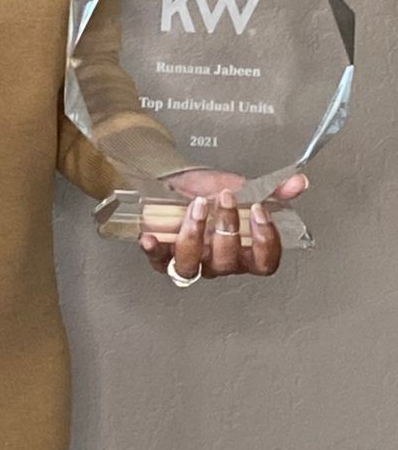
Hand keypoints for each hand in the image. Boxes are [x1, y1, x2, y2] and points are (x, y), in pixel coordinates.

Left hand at [137, 171, 309, 280]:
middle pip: (228, 262)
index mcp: (243, 252)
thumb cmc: (207, 191)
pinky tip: (151, 237)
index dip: (265, 242)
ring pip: (192, 267)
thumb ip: (272, 189)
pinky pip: (157, 261)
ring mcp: (190, 263)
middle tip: (224, 198)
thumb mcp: (240, 187)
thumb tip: (299, 182)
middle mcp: (218, 263)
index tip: (260, 211)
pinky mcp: (161, 258)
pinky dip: (154, 250)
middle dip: (228, 228)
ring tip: (195, 207)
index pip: (264, 264)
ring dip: (193, 236)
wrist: (174, 182)